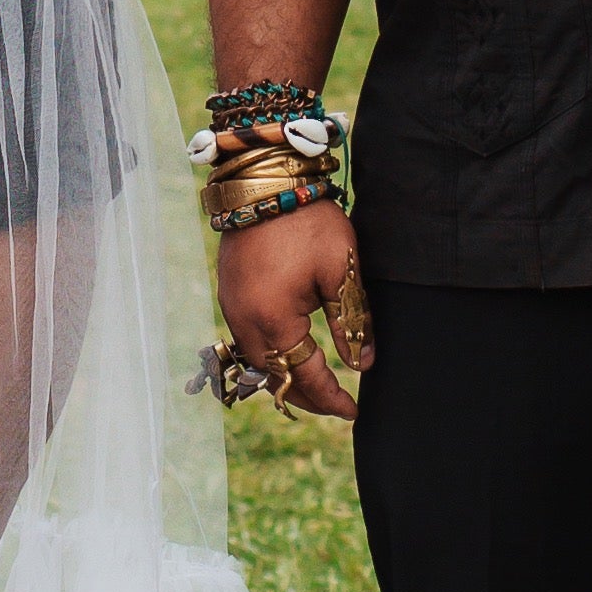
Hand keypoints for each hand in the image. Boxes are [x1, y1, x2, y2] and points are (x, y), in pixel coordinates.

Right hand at [214, 196, 372, 421]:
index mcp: (273, 319)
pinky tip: (289, 352)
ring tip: (316, 385)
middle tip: (337, 405)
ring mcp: (231, 307)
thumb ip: (352, 320)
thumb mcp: (341, 270)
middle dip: (305, 396)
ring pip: (258, 361)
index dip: (331, 398)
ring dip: (286, 376)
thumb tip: (363, 363)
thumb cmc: (307, 221)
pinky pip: (248, 340)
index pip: (304, 375)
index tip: (355, 411)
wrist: (264, 180)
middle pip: (275, 378)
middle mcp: (244, 321)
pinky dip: (271, 355)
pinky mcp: (229, 293)